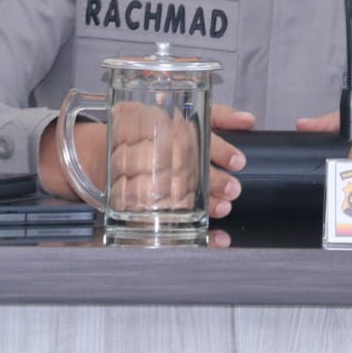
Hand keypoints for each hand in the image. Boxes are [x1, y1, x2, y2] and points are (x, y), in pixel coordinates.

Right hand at [39, 103, 254, 218]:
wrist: (101, 153)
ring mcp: (144, 177)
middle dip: (213, 180)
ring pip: (176, 191)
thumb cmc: (147, 130)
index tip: (239, 161)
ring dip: (203, 203)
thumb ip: (216, 116)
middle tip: (234, 189)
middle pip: (186, 165)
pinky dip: (192, 232)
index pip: (193, 134)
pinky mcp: (139, 202)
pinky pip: (165, 218)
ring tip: (223, 209)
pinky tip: (212, 238)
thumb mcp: (178, 113)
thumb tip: (250, 120)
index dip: (219, 148)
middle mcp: (155, 151)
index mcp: (165, 126)